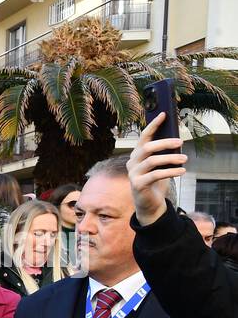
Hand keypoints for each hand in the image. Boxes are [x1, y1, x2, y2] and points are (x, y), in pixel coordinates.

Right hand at [128, 111, 185, 226]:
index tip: (164, 114)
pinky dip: (171, 172)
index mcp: (137, 155)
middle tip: (181, 142)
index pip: (144, 137)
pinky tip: (182, 171)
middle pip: (147, 147)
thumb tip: (177, 140)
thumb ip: (163, 153)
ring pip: (152, 161)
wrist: (150, 203)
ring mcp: (133, 174)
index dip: (153, 125)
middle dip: (165, 143)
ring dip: (171, 159)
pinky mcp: (138, 184)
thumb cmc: (156, 181)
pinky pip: (156, 175)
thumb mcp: (160, 165)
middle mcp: (132, 162)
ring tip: (185, 159)